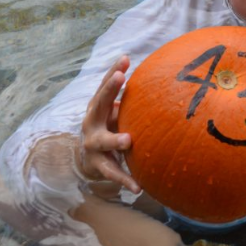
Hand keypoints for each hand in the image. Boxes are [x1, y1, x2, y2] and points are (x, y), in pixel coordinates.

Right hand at [78, 56, 140, 193]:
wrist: (86, 158)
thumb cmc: (108, 127)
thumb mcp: (114, 111)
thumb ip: (129, 98)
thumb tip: (159, 75)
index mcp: (97, 107)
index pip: (105, 86)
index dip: (113, 71)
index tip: (124, 58)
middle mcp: (91, 122)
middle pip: (98, 104)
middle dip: (108, 90)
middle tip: (120, 78)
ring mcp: (93, 144)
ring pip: (102, 140)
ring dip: (115, 139)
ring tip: (128, 140)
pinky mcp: (98, 165)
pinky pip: (112, 172)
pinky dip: (125, 179)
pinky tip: (138, 187)